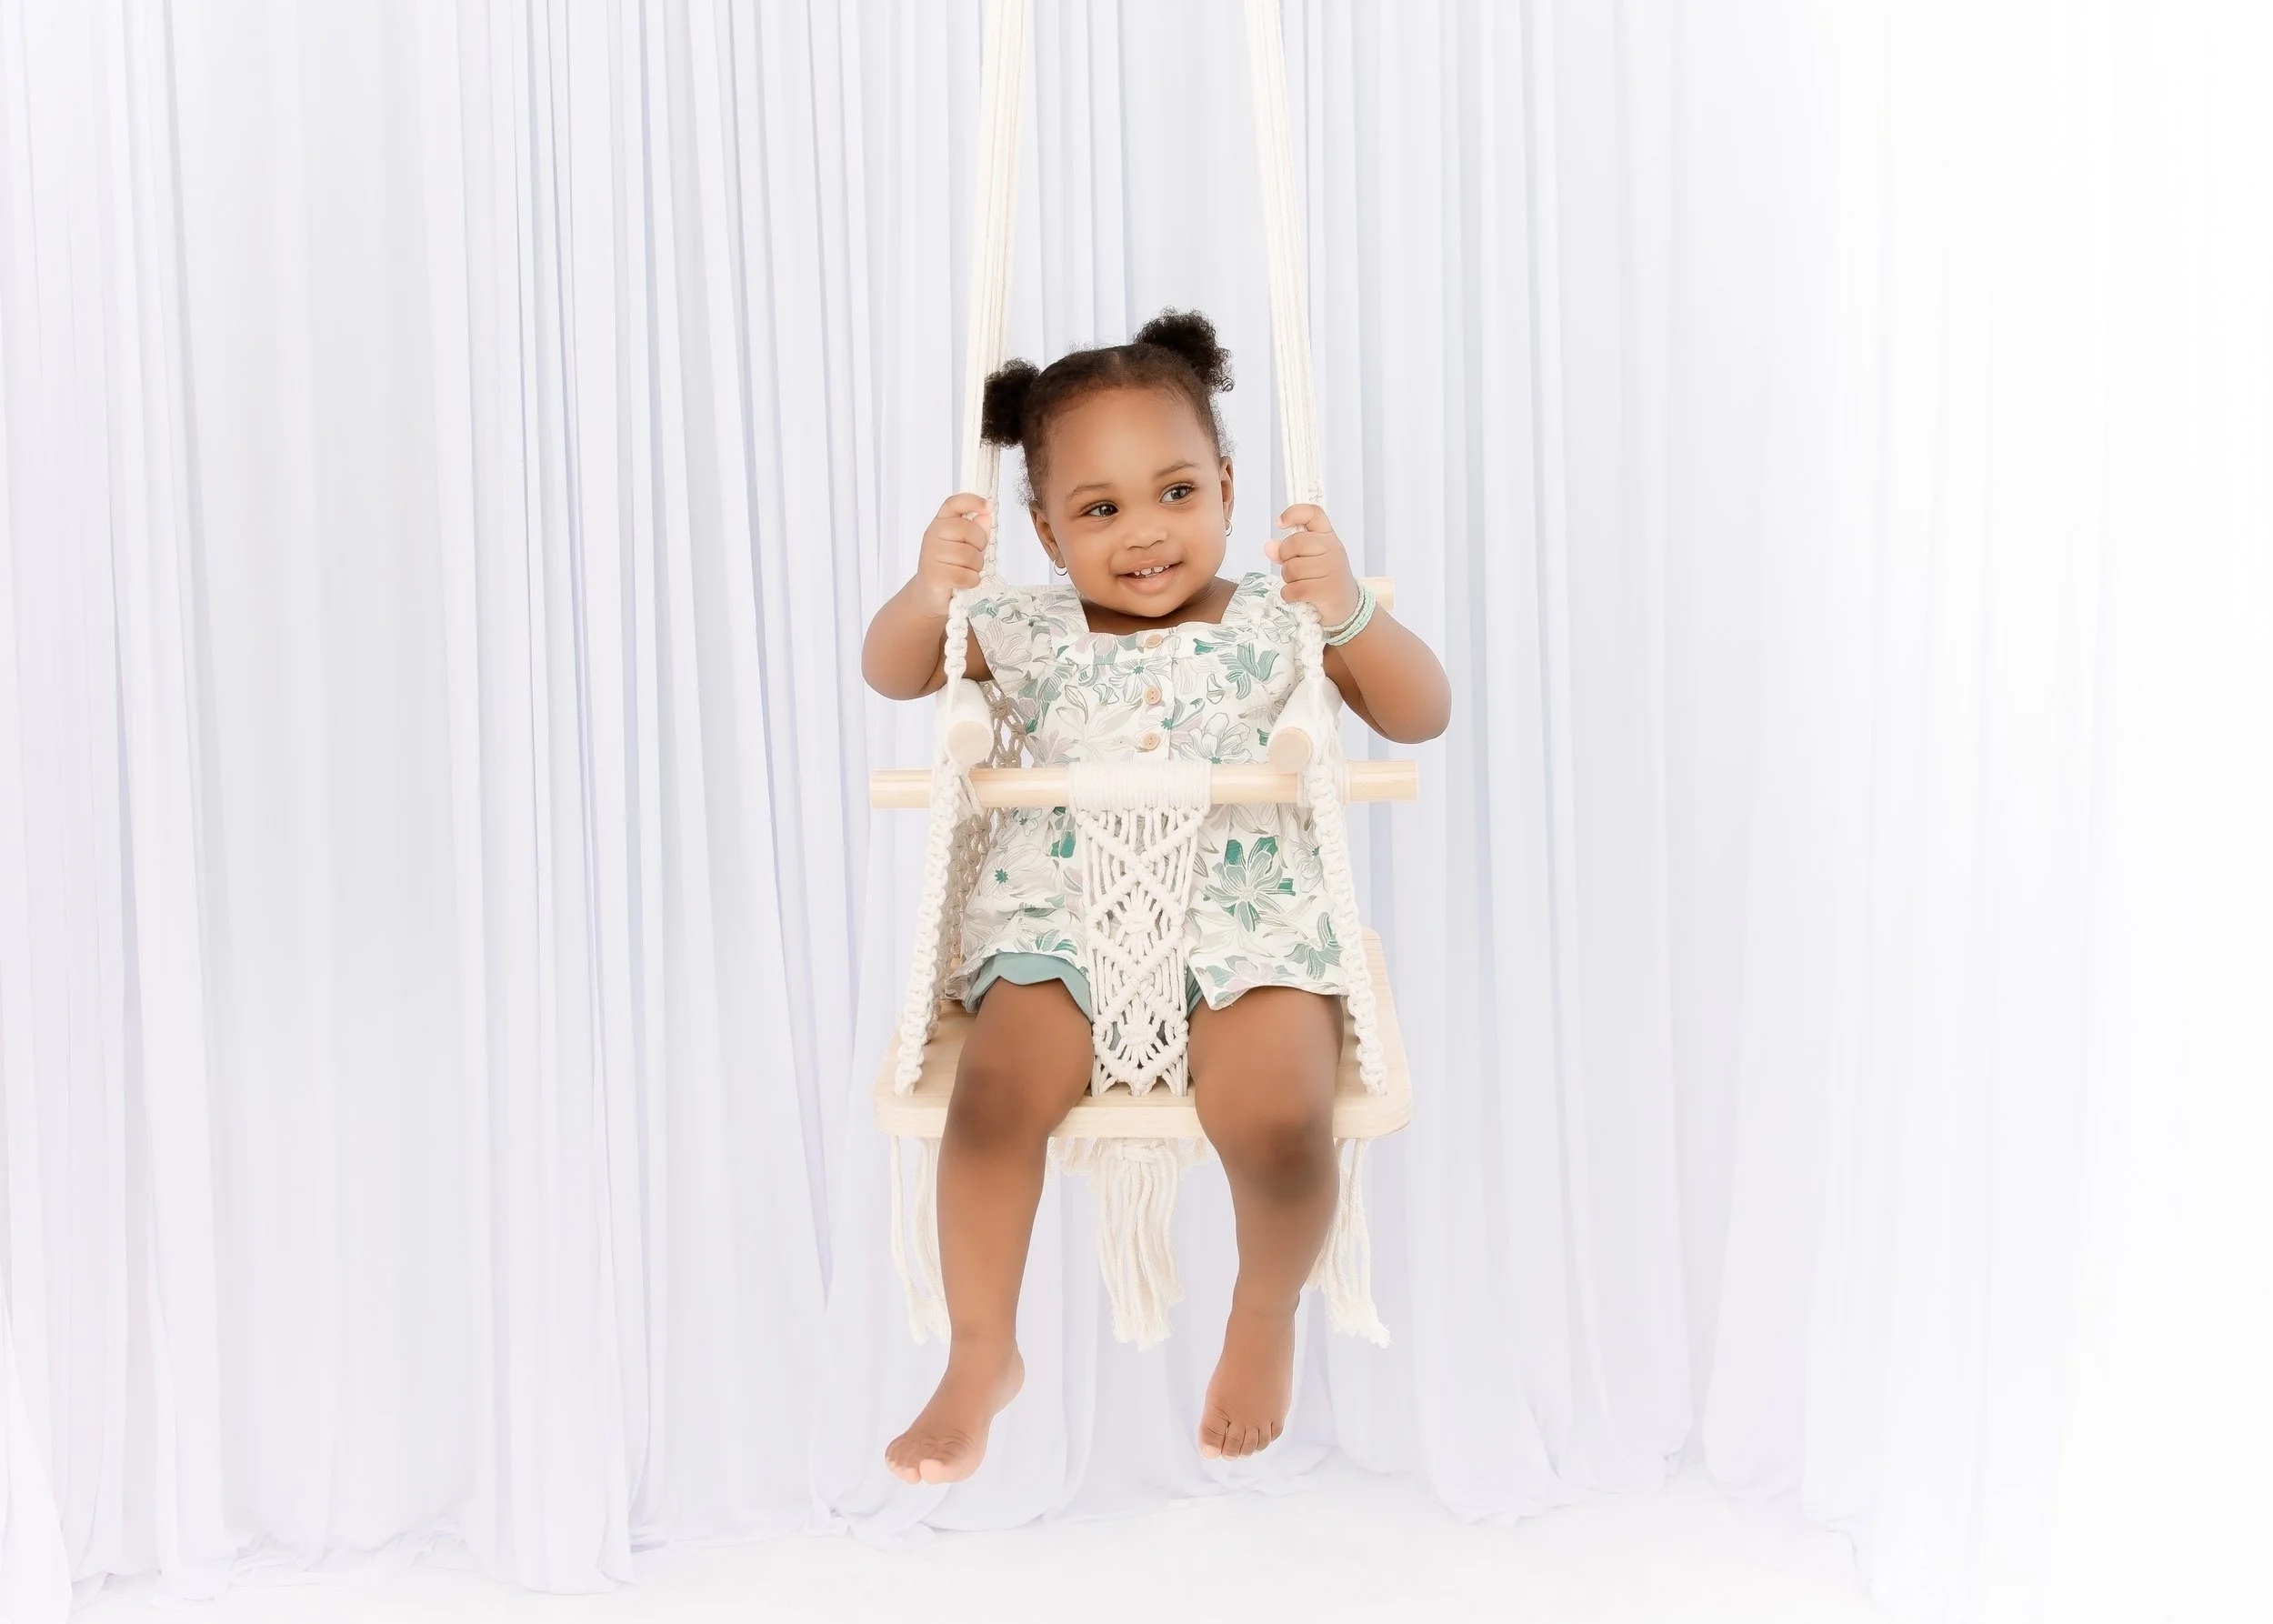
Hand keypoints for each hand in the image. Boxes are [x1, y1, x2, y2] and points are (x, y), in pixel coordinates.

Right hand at [912, 492, 992, 616]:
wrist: (929, 595)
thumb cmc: (951, 567)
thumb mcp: (966, 546)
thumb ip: (976, 531)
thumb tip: (985, 516)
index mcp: (940, 523)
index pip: (954, 503)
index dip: (972, 501)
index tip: (988, 506)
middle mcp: (932, 535)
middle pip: (968, 529)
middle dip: (980, 545)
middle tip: (974, 557)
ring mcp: (930, 554)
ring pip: (969, 555)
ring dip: (976, 567)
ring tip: (967, 571)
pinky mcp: (933, 575)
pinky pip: (965, 575)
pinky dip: (971, 581)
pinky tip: (964, 582)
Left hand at [1263, 503, 1360, 626]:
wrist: (1346, 606)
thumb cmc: (1324, 579)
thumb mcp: (1309, 560)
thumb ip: (1288, 551)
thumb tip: (1269, 546)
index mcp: (1328, 536)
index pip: (1313, 513)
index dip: (1293, 513)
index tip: (1279, 524)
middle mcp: (1333, 548)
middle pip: (1296, 542)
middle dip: (1285, 557)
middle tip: (1291, 568)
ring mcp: (1332, 569)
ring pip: (1292, 568)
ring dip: (1288, 580)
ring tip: (1299, 584)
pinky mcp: (1327, 590)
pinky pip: (1295, 589)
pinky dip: (1289, 595)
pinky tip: (1296, 596)